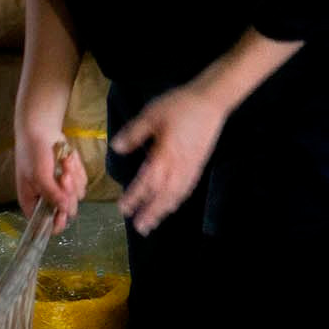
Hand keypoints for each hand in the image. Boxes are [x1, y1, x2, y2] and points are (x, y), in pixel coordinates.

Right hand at [15, 132, 85, 235]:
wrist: (41, 130)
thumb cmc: (33, 154)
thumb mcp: (39, 175)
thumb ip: (52, 194)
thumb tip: (66, 211)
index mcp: (32, 202)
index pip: (45, 224)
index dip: (56, 222)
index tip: (63, 213)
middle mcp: (47, 199)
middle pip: (66, 209)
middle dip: (67, 191)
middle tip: (63, 176)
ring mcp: (62, 190)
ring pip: (77, 195)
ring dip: (73, 177)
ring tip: (63, 162)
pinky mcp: (73, 179)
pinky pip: (83, 182)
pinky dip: (78, 169)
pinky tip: (67, 158)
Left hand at [111, 85, 225, 234]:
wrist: (211, 101)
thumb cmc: (179, 106)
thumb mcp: (151, 115)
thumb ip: (134, 133)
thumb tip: (116, 148)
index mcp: (165, 155)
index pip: (147, 181)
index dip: (135, 197)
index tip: (123, 208)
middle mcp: (179, 166)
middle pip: (163, 194)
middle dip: (150, 211)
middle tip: (139, 227)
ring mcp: (191, 167)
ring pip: (176, 194)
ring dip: (164, 210)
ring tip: (153, 222)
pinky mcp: (199, 165)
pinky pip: (187, 188)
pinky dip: (178, 200)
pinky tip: (172, 205)